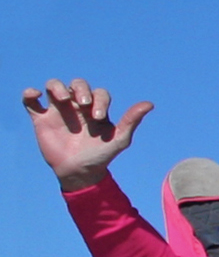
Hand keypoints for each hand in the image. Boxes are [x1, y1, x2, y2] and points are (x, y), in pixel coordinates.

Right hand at [23, 79, 149, 189]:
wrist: (80, 172)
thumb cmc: (101, 155)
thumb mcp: (119, 139)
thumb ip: (131, 121)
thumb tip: (150, 104)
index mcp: (96, 108)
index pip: (99, 93)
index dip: (99, 100)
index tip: (97, 117)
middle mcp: (77, 105)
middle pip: (78, 84)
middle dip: (81, 89)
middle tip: (83, 104)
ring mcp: (59, 110)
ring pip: (54, 86)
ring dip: (57, 87)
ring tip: (62, 99)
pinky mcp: (41, 118)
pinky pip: (31, 100)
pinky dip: (30, 93)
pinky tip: (36, 95)